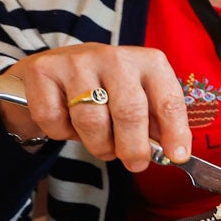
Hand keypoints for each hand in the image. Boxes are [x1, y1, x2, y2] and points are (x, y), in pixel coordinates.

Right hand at [0, 45, 187, 171]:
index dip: (175, 132)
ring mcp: (77, 61)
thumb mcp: (139, 97)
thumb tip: (172, 153)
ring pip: (91, 120)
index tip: (177, 156)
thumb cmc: (107, 89)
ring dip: (99, 144)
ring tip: (103, 146)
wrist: (56, 69)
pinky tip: (69, 124)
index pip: (168, 100)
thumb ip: (155, 121)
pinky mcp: (43, 71)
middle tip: (135, 163)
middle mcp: (115, 57)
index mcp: (148, 62)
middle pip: (129, 112)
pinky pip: (55, 119)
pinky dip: (62, 133)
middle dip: (133, 147)